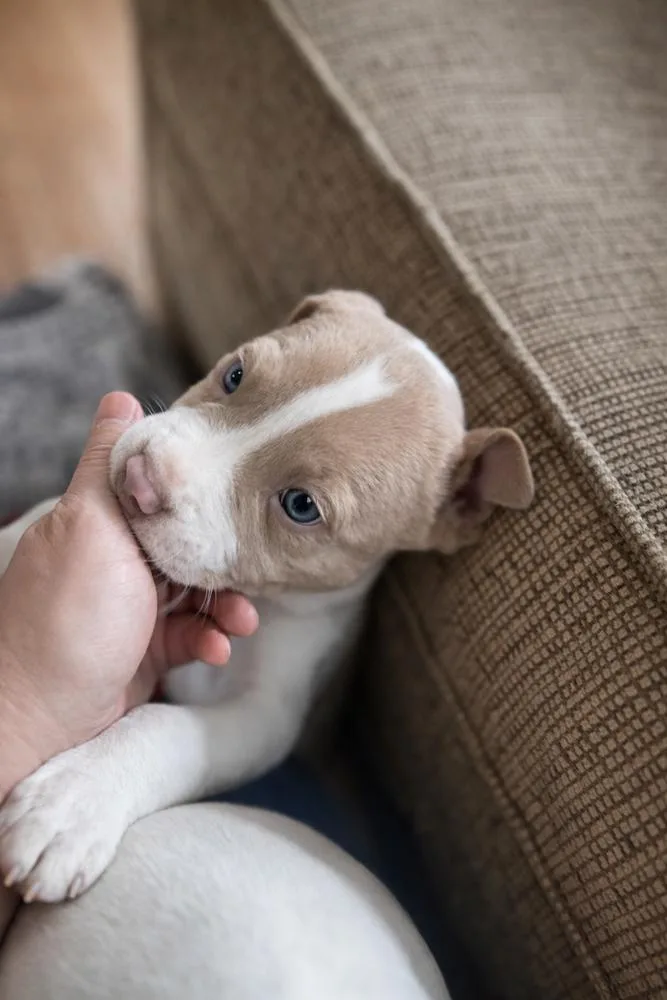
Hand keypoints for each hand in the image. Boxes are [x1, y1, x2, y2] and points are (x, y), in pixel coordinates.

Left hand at [0, 393, 257, 794]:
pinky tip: (216, 650)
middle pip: (190, 543)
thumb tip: (121, 399)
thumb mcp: (90, 528)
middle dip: (224, 559)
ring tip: (239, 623)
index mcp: (102, 522)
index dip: (201, 493)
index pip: (161, 492)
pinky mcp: (145, 649)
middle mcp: (117, 560)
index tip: (238, 493)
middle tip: (249, 571)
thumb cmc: (67, 621)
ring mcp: (131, 607)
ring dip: (225, 606)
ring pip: (199, 592)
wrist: (42, 719)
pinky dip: (209, 640)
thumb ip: (109, 467)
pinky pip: (191, 634)